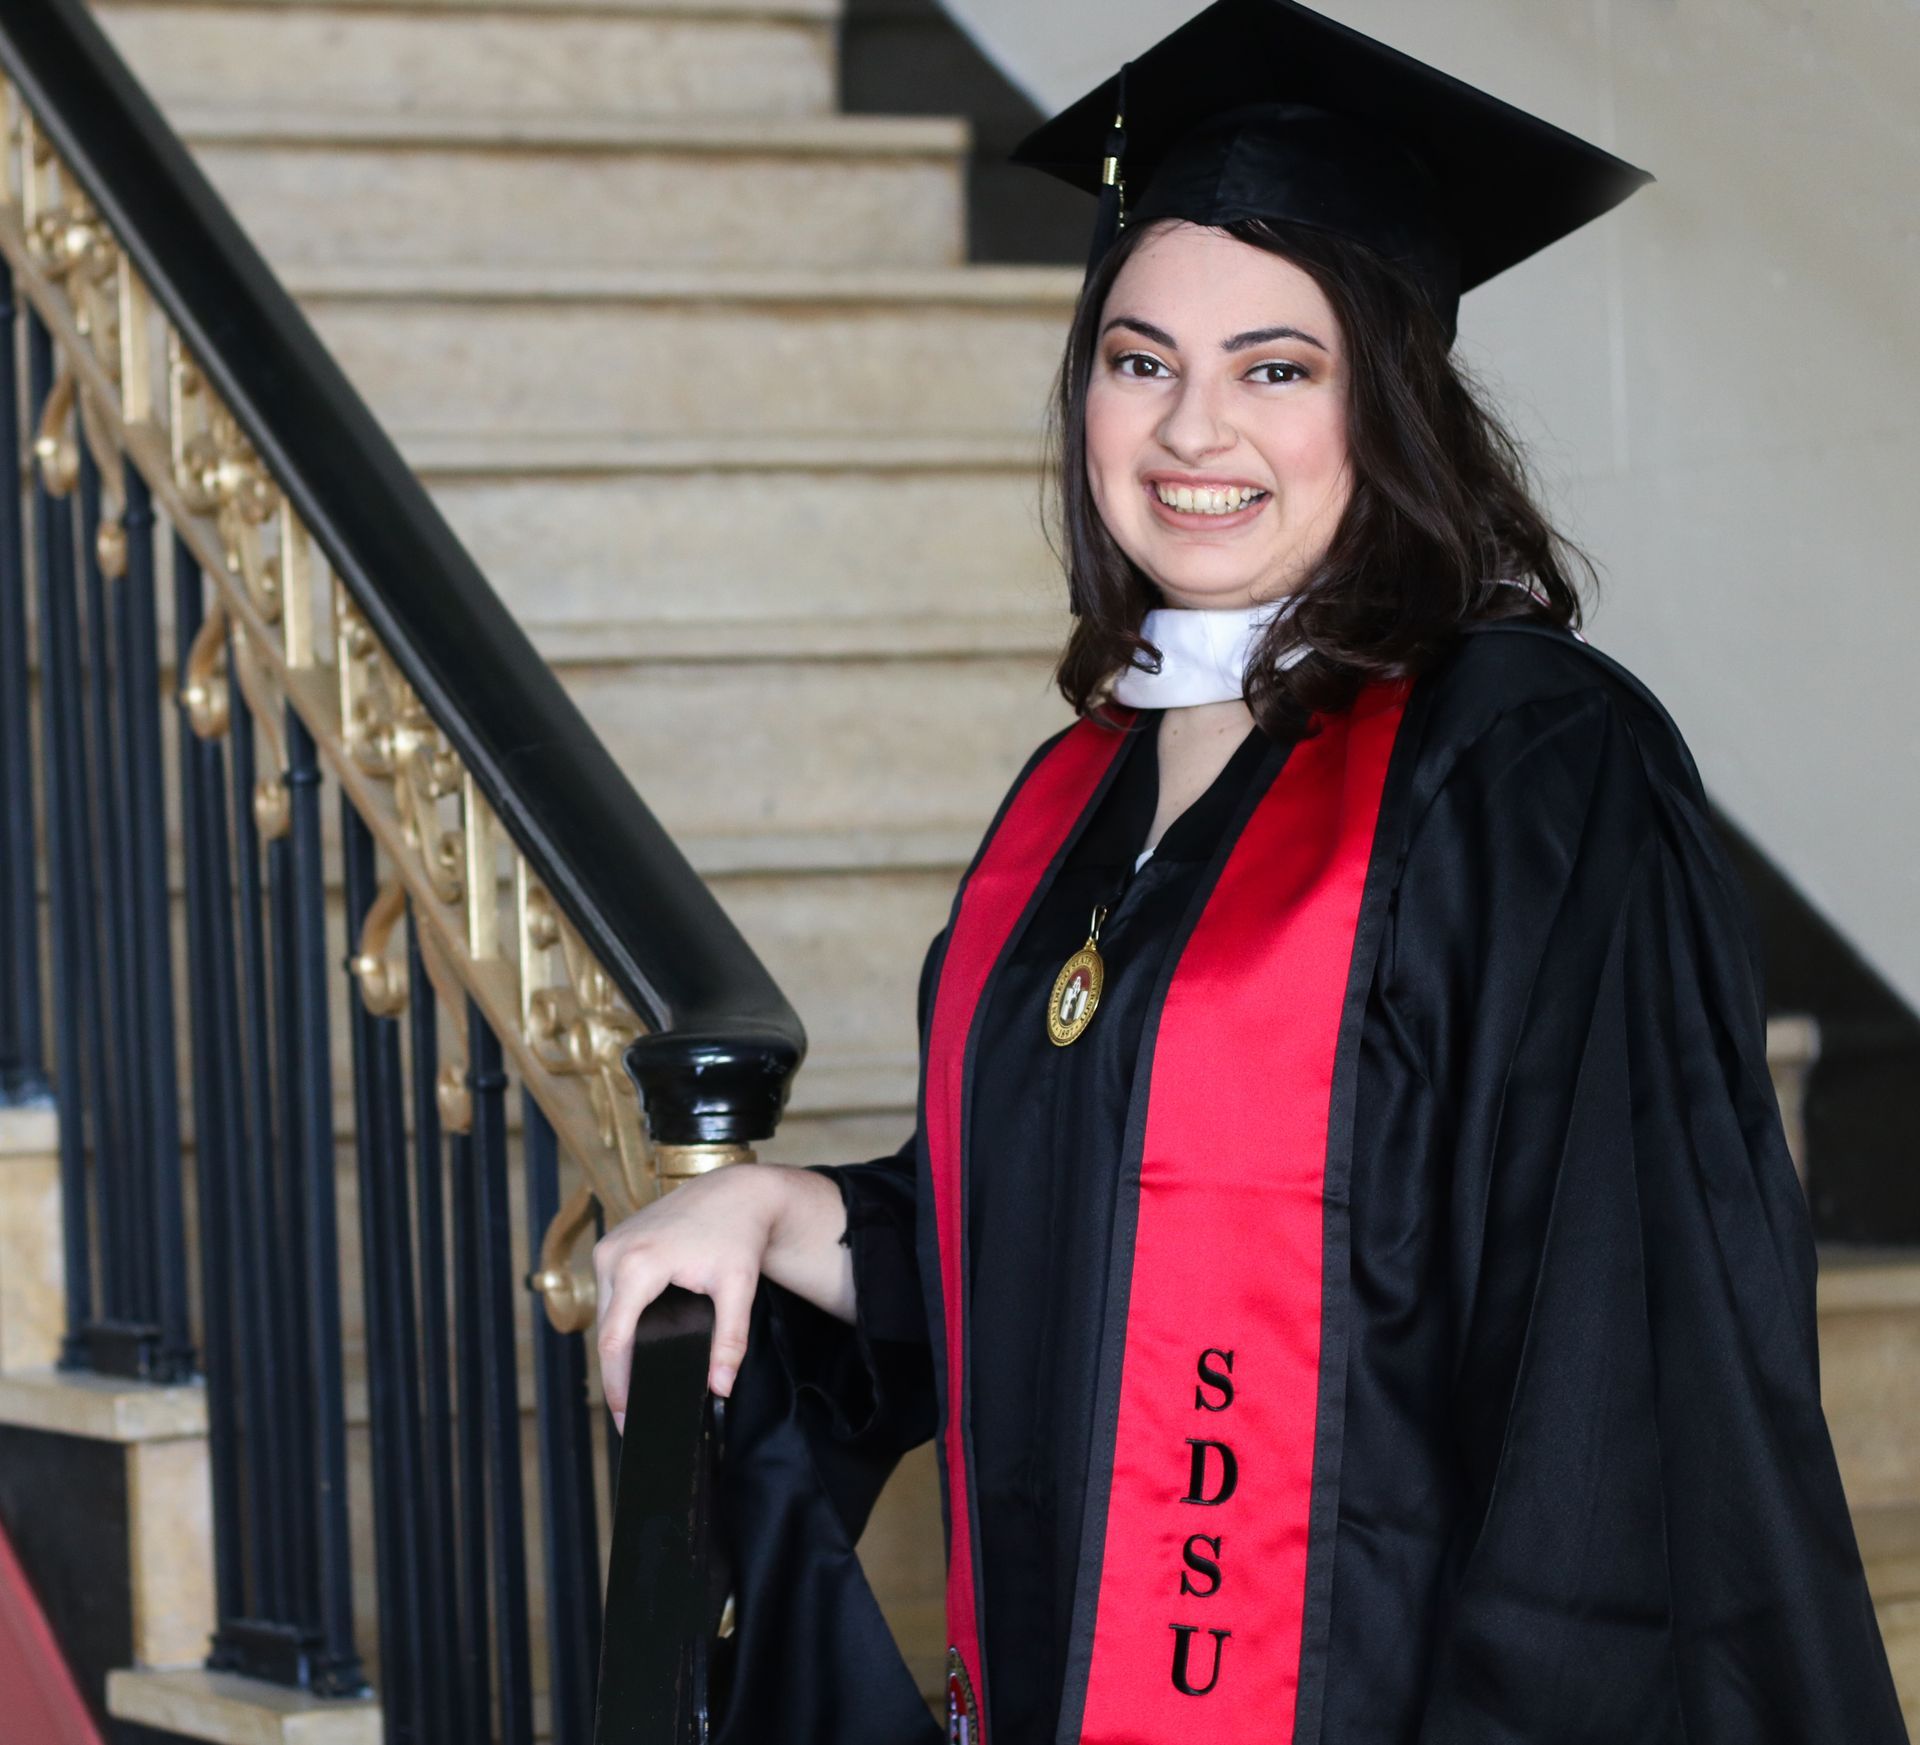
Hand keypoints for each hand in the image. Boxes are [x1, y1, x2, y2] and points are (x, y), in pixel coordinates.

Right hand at [592, 1164, 780, 1430]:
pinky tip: (632, 1345)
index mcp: (637, 1265)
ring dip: (616, 1347)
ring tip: (632, 1386)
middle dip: (617, 1373)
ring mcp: (609, 1246)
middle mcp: (613, 1254)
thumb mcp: (739, 1288)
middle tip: (632, 1413)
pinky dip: (618, 1320)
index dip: (617, 1384)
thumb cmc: (737, 1234)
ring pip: (604, 1313)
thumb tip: (720, 1386)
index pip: (614, 1340)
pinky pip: (609, 1293)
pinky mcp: (613, 1244)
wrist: (735, 1191)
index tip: (626, 1417)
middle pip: (606, 1330)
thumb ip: (730, 1340)